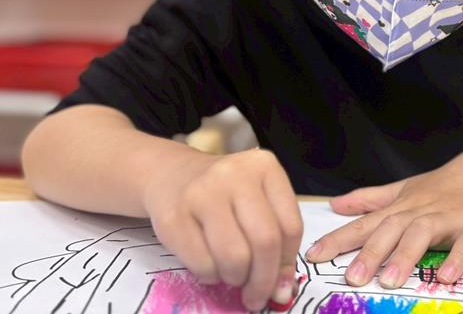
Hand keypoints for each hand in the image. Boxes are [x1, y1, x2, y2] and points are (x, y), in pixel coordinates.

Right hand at [142, 147, 303, 310]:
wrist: (172, 175)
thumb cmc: (224, 194)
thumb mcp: (257, 204)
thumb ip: (276, 241)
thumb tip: (283, 292)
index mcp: (265, 167)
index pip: (290, 227)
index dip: (287, 263)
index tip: (281, 283)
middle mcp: (235, 174)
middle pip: (265, 242)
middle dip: (264, 280)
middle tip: (256, 296)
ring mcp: (203, 193)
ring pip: (235, 257)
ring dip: (236, 278)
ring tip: (232, 274)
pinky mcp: (174, 217)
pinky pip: (204, 265)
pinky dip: (211, 277)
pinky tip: (210, 266)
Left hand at [305, 144, 462, 288]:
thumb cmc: (445, 186)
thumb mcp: (405, 189)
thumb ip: (370, 199)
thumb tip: (335, 204)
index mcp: (402, 207)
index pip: (365, 223)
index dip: (339, 239)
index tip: (314, 256)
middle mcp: (421, 211)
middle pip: (391, 229)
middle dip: (371, 253)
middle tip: (352, 278)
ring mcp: (449, 218)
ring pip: (424, 234)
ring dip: (406, 256)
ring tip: (390, 280)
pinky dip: (456, 259)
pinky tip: (446, 276)